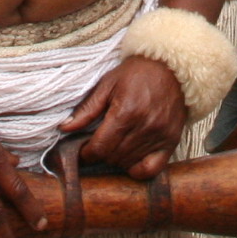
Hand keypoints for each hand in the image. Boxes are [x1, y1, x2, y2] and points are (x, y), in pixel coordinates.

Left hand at [60, 56, 188, 179]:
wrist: (172, 67)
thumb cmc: (137, 73)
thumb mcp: (108, 84)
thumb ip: (87, 109)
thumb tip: (64, 128)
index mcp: (126, 112)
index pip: (100, 148)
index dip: (87, 154)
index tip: (84, 150)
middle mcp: (144, 126)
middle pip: (113, 157)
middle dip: (100, 155)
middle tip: (98, 145)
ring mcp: (160, 136)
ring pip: (129, 163)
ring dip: (117, 160)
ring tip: (114, 146)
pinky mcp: (172, 141)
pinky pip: (153, 169)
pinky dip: (139, 170)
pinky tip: (131, 160)